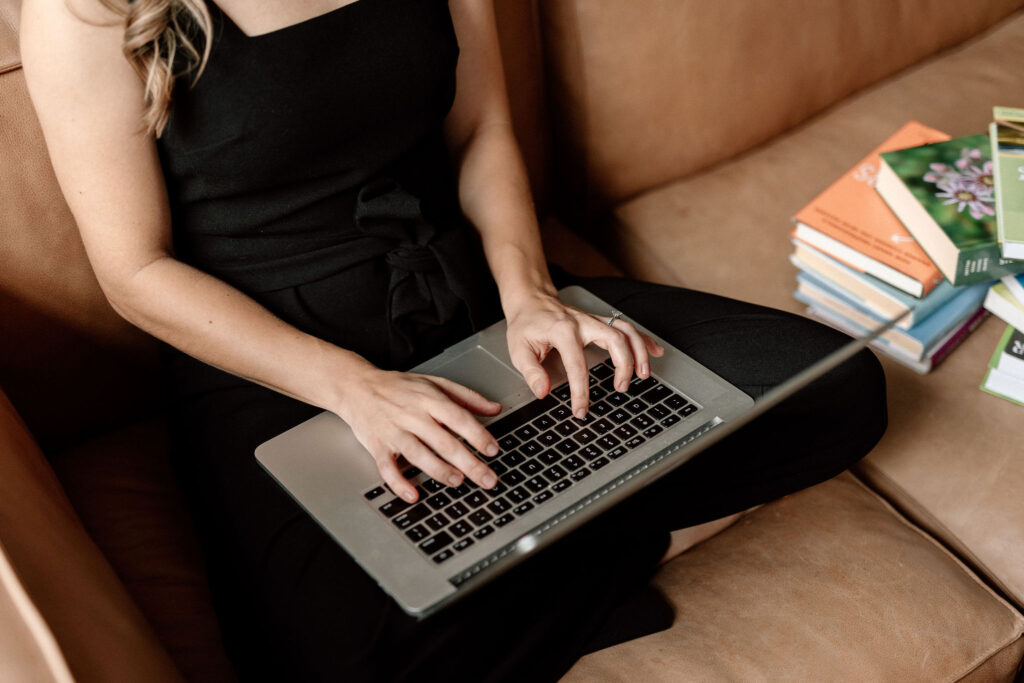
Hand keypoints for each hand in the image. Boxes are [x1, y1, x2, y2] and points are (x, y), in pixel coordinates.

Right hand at [335, 366, 502, 502]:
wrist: (357, 387)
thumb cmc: (398, 387)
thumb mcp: (434, 382)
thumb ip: (466, 396)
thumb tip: (495, 409)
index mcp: (429, 398)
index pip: (458, 417)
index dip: (478, 434)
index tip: (493, 450)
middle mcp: (412, 415)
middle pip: (444, 441)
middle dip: (468, 462)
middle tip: (487, 479)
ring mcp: (394, 431)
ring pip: (418, 454)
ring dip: (439, 470)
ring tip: (458, 482)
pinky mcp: (377, 446)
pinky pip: (387, 467)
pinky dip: (399, 483)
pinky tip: (413, 494)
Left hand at [505, 290, 664, 417]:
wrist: (531, 299)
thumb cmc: (526, 324)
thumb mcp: (519, 349)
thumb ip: (531, 372)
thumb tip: (543, 392)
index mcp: (562, 331)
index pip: (576, 364)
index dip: (580, 390)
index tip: (581, 409)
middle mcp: (583, 322)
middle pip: (614, 339)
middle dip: (623, 365)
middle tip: (621, 388)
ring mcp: (594, 320)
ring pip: (626, 330)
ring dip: (639, 352)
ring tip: (644, 375)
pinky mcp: (600, 321)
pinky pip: (627, 327)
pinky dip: (644, 340)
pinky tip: (656, 352)